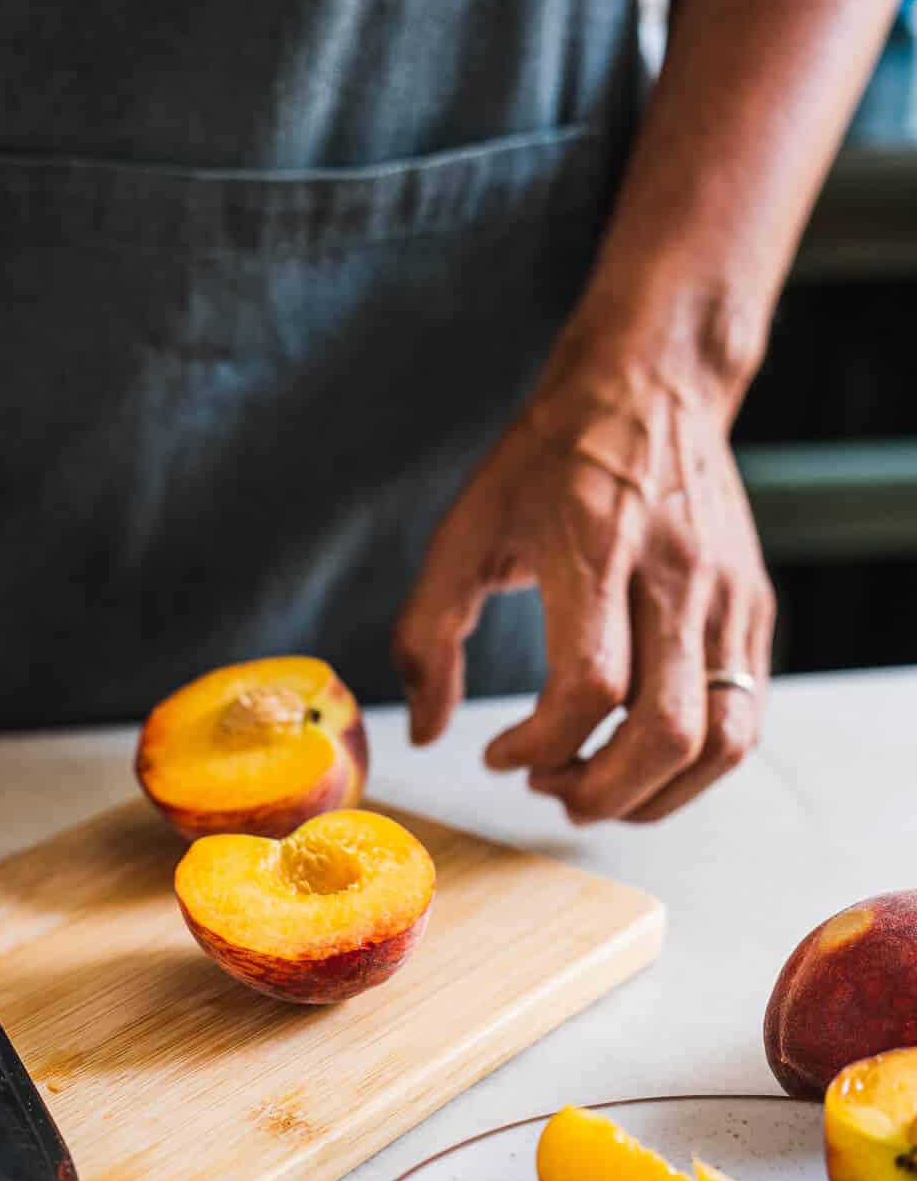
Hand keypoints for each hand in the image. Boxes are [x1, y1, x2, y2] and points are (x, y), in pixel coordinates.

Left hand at [393, 346, 774, 822]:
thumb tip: (427, 732)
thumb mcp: (464, 534)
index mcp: (597, 552)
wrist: (650, 385)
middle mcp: (677, 579)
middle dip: (602, 792)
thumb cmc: (548, 462)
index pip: (590, 687)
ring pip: (722, 741)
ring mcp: (727, 599)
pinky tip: (636, 757)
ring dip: (656, 795)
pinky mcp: (752, 610)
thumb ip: (428, 635)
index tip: (498, 754)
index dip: (540, 746)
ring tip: (596, 789)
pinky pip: (744, 719)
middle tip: (549, 788)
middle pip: (668, 732)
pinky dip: (691, 765)